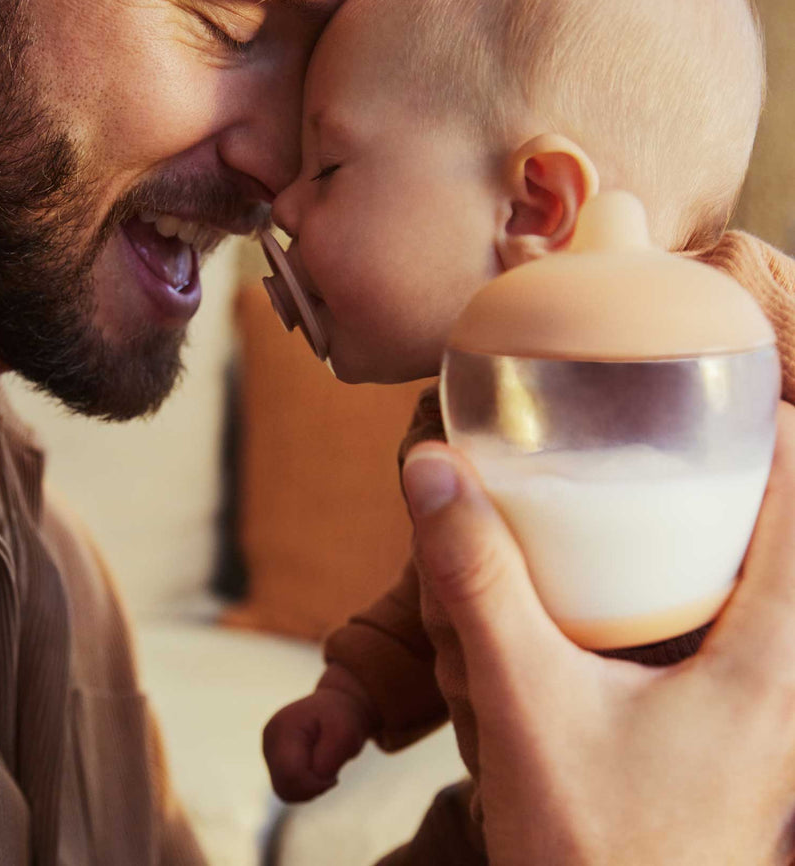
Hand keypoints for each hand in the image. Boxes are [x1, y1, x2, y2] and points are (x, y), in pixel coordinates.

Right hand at [263, 665, 377, 801]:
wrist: (335, 706)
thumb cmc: (342, 719)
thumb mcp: (345, 736)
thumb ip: (327, 762)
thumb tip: (310, 782)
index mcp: (284, 727)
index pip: (290, 774)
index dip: (315, 785)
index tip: (334, 777)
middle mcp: (270, 738)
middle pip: (284, 786)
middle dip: (312, 788)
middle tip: (331, 775)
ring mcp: (268, 749)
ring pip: (284, 790)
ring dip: (308, 788)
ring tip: (323, 768)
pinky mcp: (272, 760)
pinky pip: (286, 787)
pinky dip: (303, 787)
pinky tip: (315, 771)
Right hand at [402, 402, 794, 865]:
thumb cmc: (596, 855)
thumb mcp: (524, 703)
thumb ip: (478, 581)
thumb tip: (435, 472)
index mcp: (771, 661)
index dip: (777, 423)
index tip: (716, 376)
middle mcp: (789, 680)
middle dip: (742, 462)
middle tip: (667, 413)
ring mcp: (771, 713)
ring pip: (772, 579)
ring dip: (724, 519)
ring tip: (656, 475)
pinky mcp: (739, 734)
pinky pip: (741, 623)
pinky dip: (700, 573)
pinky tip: (634, 574)